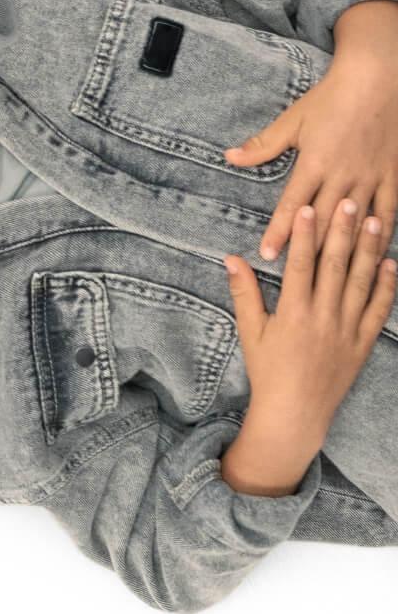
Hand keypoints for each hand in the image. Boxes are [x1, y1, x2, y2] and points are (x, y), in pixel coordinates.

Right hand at [222, 200, 396, 494]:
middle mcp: (323, 318)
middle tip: (347, 201)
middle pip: (335, 266)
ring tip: (373, 220)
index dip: (304, 234)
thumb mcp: (250, 332)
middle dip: (341, 231)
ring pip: (361, 282)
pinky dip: (385, 285)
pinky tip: (390, 262)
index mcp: (293, 313)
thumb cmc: (268, 372)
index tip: (307, 208)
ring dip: (368, 249)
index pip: (301, 265)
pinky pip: (378, 309)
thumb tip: (231, 259)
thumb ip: (244, 293)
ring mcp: (347, 330)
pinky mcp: (363, 343)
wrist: (296, 413)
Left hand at [227, 16, 397, 260]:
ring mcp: (370, 177)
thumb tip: (230, 157)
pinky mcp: (393, 174)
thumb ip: (263, 145)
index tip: (266, 254)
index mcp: (315, 163)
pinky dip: (381, 231)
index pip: (291, 206)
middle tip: (297, 277)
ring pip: (355, 220)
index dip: (278, 232)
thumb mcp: (293, 120)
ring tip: (333, 275)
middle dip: (308, 250)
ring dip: (343, 248)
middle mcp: (342, 175)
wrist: (379, 79)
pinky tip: (374, 252)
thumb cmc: (331, 99)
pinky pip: (388, 209)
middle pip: (323, 221)